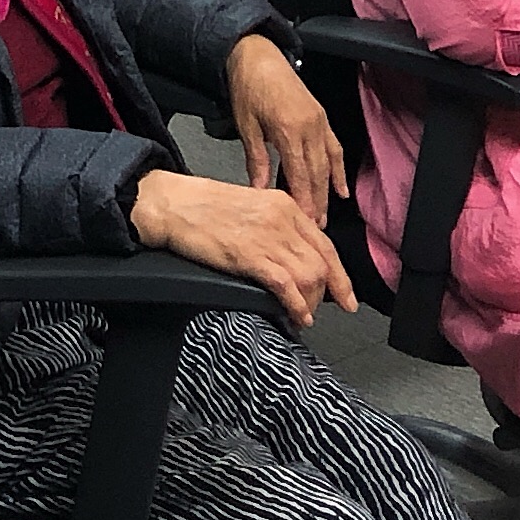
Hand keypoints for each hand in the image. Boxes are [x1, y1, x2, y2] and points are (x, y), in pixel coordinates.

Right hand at [128, 167, 352, 325]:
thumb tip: (293, 258)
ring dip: (310, 302)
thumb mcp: (251, 207)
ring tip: (301, 315)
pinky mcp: (249, 255)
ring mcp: (267, 237)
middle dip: (329, 294)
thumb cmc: (203, 206)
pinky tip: (296, 316)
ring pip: (310, 276)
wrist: (173, 204)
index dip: (340, 275)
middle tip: (323, 311)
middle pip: (323, 263)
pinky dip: (297, 305)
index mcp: (284, 205)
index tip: (346, 296)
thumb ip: (276, 227)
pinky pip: (286, 285)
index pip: (325, 244)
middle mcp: (282, 219)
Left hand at [224, 32, 341, 222]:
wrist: (258, 56)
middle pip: (317, 173)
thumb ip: (256, 160)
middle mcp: (308, 126)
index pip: (300, 174)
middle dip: (317, 202)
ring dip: (327, 191)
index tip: (305, 221)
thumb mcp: (246, 125)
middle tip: (316, 227)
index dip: (304, 200)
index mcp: (287, 129)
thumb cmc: (248, 86)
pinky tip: (341, 189)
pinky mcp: (321, 117)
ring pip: (328, 163)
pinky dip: (339, 169)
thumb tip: (258, 189)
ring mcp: (318, 121)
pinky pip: (334, 148)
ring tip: (325, 215)